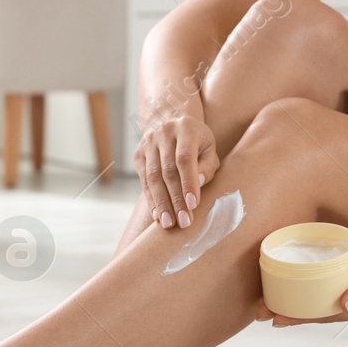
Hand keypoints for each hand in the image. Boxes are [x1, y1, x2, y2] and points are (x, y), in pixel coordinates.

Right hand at [134, 113, 219, 229]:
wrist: (173, 123)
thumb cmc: (198, 142)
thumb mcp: (209, 149)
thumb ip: (207, 166)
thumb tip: (199, 184)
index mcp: (185, 128)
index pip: (185, 159)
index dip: (188, 183)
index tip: (193, 205)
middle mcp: (163, 133)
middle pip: (168, 171)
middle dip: (176, 199)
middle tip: (184, 221)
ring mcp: (148, 143)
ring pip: (153, 177)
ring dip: (161, 203)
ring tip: (169, 223)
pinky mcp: (138, 154)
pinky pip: (144, 181)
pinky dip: (151, 200)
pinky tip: (157, 215)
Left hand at [255, 232, 347, 326]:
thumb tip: (346, 308)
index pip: (325, 316)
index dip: (299, 318)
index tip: (274, 319)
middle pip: (318, 313)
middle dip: (289, 313)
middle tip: (258, 312)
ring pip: (321, 303)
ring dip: (296, 303)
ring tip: (267, 302)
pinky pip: (328, 290)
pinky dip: (310, 290)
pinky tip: (294, 286)